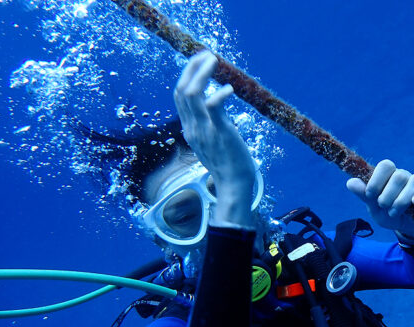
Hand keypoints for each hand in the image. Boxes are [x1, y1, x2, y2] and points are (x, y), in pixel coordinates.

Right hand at [174, 51, 254, 226]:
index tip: (199, 62)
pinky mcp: (220, 132)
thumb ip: (210, 124)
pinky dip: (220, 94)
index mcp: (190, 128)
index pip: (180, 96)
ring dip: (202, 73)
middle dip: (192, 68)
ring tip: (214, 60)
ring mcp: (204, 130)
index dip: (187, 75)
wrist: (233, 185)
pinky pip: (214, 107)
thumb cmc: (228, 164)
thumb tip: (216, 106)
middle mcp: (192, 127)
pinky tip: (230, 89)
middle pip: (182, 90)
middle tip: (206, 54)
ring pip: (192, 94)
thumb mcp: (212, 141)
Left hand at [346, 159, 413, 241]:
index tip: (370, 196)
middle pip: (399, 176)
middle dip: (388, 195)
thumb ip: (363, 194)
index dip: (377, 180)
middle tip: (383, 207)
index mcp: (388, 175)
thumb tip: (350, 182)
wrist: (404, 226)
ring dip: (402, 200)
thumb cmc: (386, 213)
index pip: (386, 165)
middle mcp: (403, 175)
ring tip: (394, 213)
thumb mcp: (373, 207)